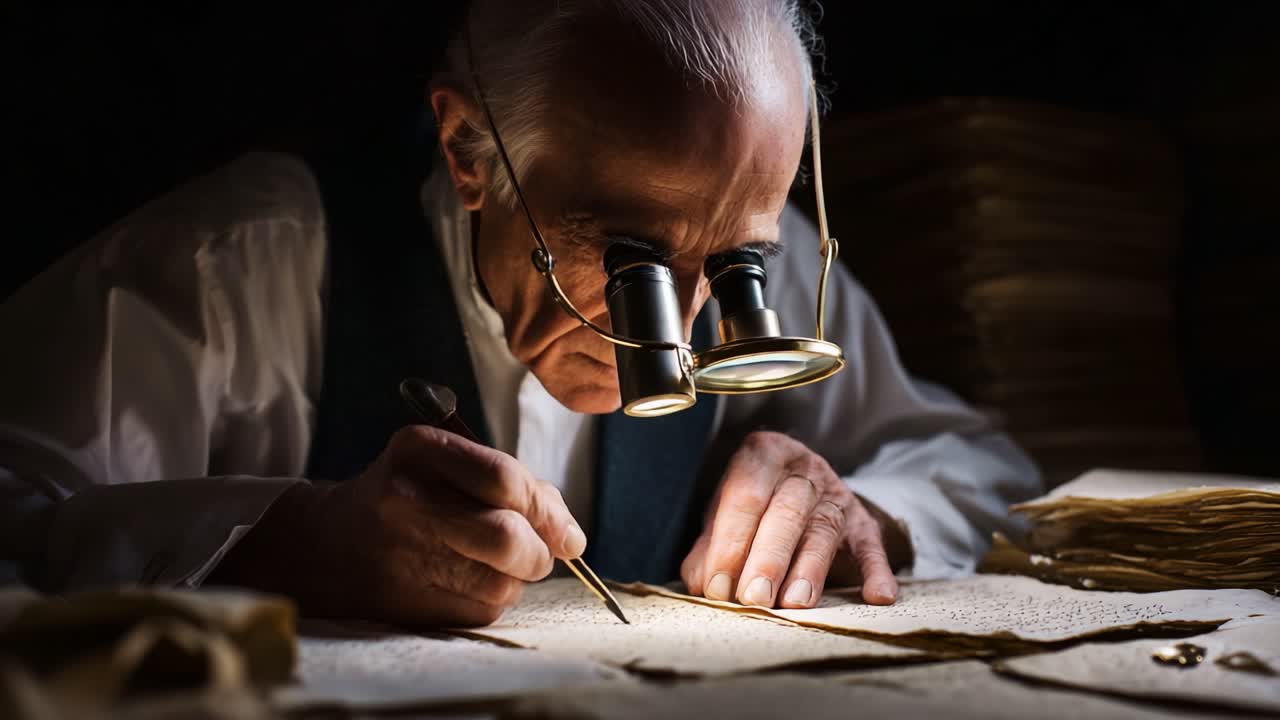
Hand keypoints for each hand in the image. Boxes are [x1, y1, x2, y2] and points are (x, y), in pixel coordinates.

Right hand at [210, 426, 585, 626]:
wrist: (327, 543)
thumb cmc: (412, 497)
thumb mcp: (450, 465)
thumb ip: (518, 487)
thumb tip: (573, 538)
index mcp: (420, 450)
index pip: (505, 479)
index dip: (549, 511)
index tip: (569, 534)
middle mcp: (406, 499)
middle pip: (506, 538)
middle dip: (539, 553)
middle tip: (538, 554)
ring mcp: (401, 554)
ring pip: (500, 583)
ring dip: (514, 579)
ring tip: (490, 564)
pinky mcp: (403, 603)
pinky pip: (480, 611)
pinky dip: (489, 600)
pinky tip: (464, 582)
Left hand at [681, 431, 906, 607]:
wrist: (802, 481)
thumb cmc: (754, 502)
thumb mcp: (726, 511)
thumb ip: (710, 545)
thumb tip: (701, 583)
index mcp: (764, 454)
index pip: (746, 495)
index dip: (730, 542)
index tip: (717, 585)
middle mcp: (804, 469)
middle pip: (787, 512)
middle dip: (769, 558)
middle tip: (753, 597)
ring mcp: (837, 495)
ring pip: (824, 531)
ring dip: (809, 570)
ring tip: (794, 603)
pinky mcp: (863, 523)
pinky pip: (871, 547)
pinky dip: (876, 571)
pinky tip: (877, 595)